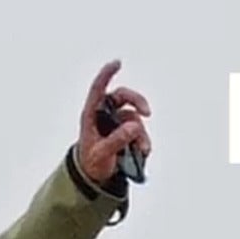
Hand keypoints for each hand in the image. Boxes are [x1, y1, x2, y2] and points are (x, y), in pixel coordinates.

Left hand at [75, 59, 152, 185]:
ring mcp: (117, 122)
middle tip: (148, 113)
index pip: (98, 90)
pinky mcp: (127, 131)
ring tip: (143, 149)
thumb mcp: (101, 155)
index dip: (106, 74)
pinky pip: (139, 130)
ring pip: (135, 117)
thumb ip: (116, 141)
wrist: (95, 176)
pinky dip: (143, 140)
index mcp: (91, 115)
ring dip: (141, 133)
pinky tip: (143, 151)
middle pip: (124, 97)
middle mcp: (105, 114)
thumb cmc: (91, 162)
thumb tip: (134, 127)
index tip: (117, 63)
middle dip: (138, 102)